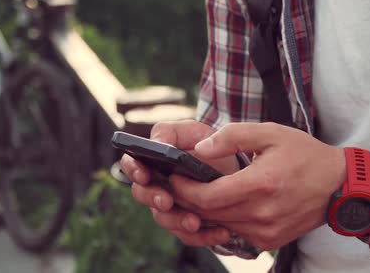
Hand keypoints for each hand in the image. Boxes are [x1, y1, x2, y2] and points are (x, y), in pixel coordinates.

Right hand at [119, 120, 239, 246]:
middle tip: (167, 201)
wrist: (237, 171)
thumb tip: (158, 142)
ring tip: (195, 222)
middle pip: (143, 195)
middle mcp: (157, 186)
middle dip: (153, 198)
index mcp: (154, 161)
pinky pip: (190, 236)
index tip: (144, 174)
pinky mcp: (188, 225)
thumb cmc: (211, 148)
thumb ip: (172, 132)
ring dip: (178, 221)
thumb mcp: (195, 132)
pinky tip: (222, 232)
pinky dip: (205, 236)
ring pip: (164, 219)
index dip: (134, 170)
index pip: (132, 165)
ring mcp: (171, 207)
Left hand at [169, 122, 347, 249]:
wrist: (339, 185)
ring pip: (219, 225)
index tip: (173, 176)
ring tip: (200, 190)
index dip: (184, 188)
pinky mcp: (270, 242)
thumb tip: (200, 149)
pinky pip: (236, 233)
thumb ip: (233, 136)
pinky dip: (225, 220)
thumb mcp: (271, 133)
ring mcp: (266, 232)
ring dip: (205, 211)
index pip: (207, 196)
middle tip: (180, 183)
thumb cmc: (305, 155)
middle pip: (208, 214)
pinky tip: (226, 203)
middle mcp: (262, 213)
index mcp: (260, 184)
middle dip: (189, 199)